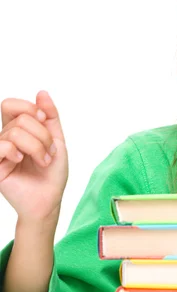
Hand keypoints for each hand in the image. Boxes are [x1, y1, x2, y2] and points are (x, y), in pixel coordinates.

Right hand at [0, 90, 68, 222]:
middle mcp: (5, 138)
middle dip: (42, 134)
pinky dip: (17, 151)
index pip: (10, 105)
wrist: (49, 199)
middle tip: (49, 152)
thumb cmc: (52, 173)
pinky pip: (1, 145)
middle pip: (19, 118)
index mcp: (18, 130)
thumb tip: (41, 92)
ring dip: (37, 147)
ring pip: (15, 132)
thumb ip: (50, 116)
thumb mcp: (57, 140)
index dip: (29, 108)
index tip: (44, 120)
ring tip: (43, 161)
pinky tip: (20, 161)